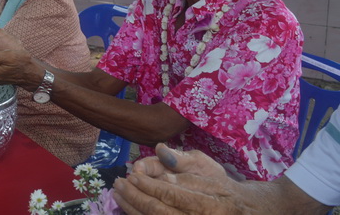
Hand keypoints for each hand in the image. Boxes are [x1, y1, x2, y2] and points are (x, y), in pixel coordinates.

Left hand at [113, 144, 241, 214]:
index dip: (149, 186)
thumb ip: (183, 161)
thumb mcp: (206, 167)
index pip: (172, 194)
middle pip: (159, 211)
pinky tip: (128, 207)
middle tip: (118, 184)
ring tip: (118, 194)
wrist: (241, 211)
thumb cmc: (220, 185)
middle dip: (135, 197)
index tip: (132, 175)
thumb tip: (161, 151)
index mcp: (207, 202)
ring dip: (132, 208)